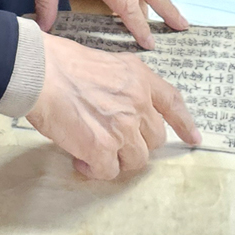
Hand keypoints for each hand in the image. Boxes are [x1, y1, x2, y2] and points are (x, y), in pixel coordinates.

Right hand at [24, 31, 200, 178]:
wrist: (39, 73)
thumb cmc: (60, 63)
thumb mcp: (106, 64)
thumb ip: (121, 87)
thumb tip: (118, 113)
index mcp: (139, 77)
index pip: (173, 102)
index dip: (185, 124)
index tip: (194, 139)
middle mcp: (138, 102)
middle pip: (155, 139)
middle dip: (136, 144)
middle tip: (111, 142)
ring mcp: (124, 127)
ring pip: (136, 159)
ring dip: (116, 159)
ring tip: (91, 150)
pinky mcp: (104, 148)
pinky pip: (109, 171)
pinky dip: (94, 169)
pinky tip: (79, 158)